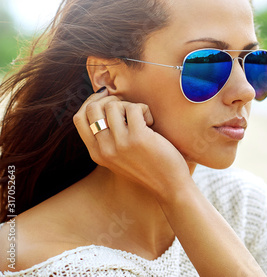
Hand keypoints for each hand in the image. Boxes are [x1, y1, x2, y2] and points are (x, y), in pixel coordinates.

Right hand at [73, 88, 190, 195]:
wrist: (169, 186)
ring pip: (114, 106)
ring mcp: (120, 144)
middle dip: (109, 100)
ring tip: (142, 119)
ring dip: (130, 106)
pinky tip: (151, 123)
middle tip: (127, 106)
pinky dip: (144, 110)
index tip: (106, 97)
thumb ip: (107, 139)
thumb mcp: (118, 157)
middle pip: (92, 108)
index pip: (79, 119)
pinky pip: (134, 108)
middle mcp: (104, 149)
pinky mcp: (138, 138)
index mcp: (96, 154)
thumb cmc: (148, 167)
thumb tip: (102, 106)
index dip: (91, 102)